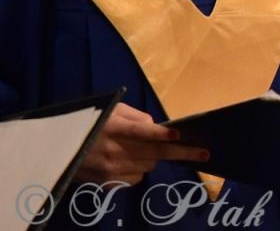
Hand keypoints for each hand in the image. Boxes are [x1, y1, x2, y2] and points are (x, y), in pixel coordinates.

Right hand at [74, 104, 208, 186]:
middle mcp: (113, 150)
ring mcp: (110, 169)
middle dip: (181, 152)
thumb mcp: (110, 111)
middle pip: (154, 153)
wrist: (59, 149)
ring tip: (139, 149)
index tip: (178, 135)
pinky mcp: (107, 183)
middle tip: (204, 153)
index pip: (140, 132)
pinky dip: (139, 170)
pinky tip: (127, 161)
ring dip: (153, 158)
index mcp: (114, 128)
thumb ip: (135, 116)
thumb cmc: (91, 124)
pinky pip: (136, 178)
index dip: (160, 134)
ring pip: (149, 165)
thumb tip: (156, 127)